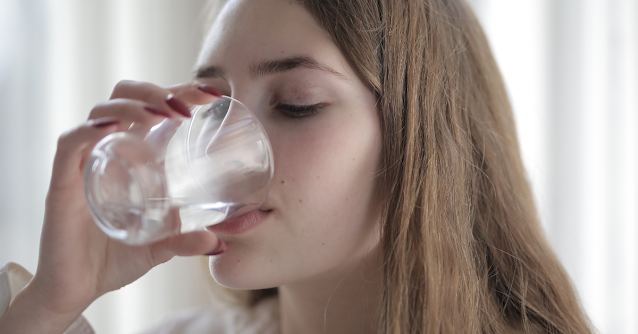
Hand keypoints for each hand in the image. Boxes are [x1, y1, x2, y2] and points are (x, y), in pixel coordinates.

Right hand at [0, 81, 223, 333]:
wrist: (76, 289)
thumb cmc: (115, 259)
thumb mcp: (160, 247)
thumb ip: (186, 241)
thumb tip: (218, 243)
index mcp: (133, 156)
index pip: (153, 107)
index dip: (180, 91)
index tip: (212, 93)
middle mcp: (109, 150)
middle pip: (125, 96)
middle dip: (156, 91)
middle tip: (186, 107)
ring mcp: (85, 163)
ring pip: (101, 111)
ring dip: (133, 105)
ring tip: (162, 114)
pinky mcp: (62, 182)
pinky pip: (70, 143)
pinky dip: (90, 129)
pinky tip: (114, 127)